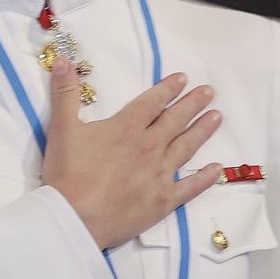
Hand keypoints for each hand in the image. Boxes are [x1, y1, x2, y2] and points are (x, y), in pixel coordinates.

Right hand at [41, 60, 224, 249]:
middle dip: (193, 104)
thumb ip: (65, 94)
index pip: (152, 102)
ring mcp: (159, 174)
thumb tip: (61, 60)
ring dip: (202, 130)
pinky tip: (217, 168)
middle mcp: (149, 147)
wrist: (74, 218)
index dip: (168, 88)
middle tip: (209, 92)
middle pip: (175, 120)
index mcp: (127, 128)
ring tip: (217, 117)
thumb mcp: (62, 129)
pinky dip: (205, 177)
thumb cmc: (67, 175)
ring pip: (186, 147)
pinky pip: (190, 187)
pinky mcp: (163, 200)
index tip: (183, 78)